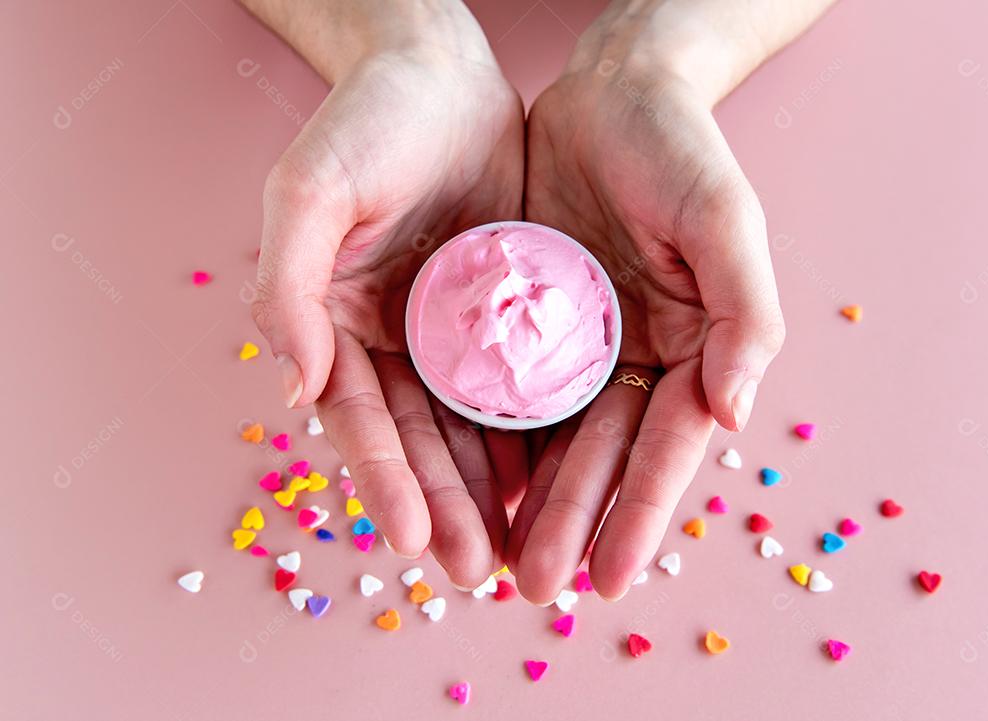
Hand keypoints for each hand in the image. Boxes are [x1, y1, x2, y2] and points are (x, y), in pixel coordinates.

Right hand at [245, 0, 522, 588]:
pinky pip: (521, 382)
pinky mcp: (503, 314)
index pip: (358, 416)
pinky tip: (554, 480)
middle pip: (418, 438)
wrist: (440, 72)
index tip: (409, 540)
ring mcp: (449, 331)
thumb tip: (292, 392)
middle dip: (444, 505)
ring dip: (492, 489)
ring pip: (472, 424)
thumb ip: (287, 287)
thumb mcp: (310, 191)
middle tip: (474, 571)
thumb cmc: (366, 123)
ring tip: (518, 550)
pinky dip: (534, 432)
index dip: (382, 478)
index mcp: (335, 322)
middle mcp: (392, 339)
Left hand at [505, 18, 792, 602]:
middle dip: (572, 521)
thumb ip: (744, 314)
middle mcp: (636, 357)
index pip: (666, 443)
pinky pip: (504, 388)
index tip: (609, 578)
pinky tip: (467, 484)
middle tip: (534, 588)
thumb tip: (737, 417)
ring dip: (527, 500)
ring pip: (550, 436)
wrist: (612, 91)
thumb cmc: (679, 148)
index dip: (641, 511)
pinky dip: (489, 438)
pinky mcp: (526, 322)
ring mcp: (580, 344)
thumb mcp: (723, 219)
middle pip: (602, 453)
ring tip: (493, 561)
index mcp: (693, 347)